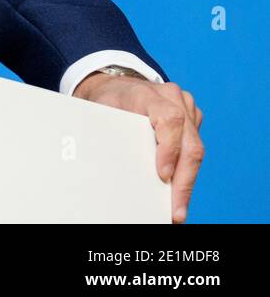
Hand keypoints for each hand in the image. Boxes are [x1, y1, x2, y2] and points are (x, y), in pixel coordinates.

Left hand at [74, 73, 203, 223]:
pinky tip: (177, 189)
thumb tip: (106, 167)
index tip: (163, 175)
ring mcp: (186, 107)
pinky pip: (194, 147)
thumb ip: (108, 131)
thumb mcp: (100, 110)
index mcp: (147, 94)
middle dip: (184, 181)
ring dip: (188, 180)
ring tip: (178, 207)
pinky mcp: (192, 118)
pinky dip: (187, 170)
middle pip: (190, 143)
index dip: (169, 149)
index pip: (169, 120)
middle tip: (176, 210)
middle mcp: (172, 98)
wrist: (114, 85)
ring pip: (196, 149)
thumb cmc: (107, 99)